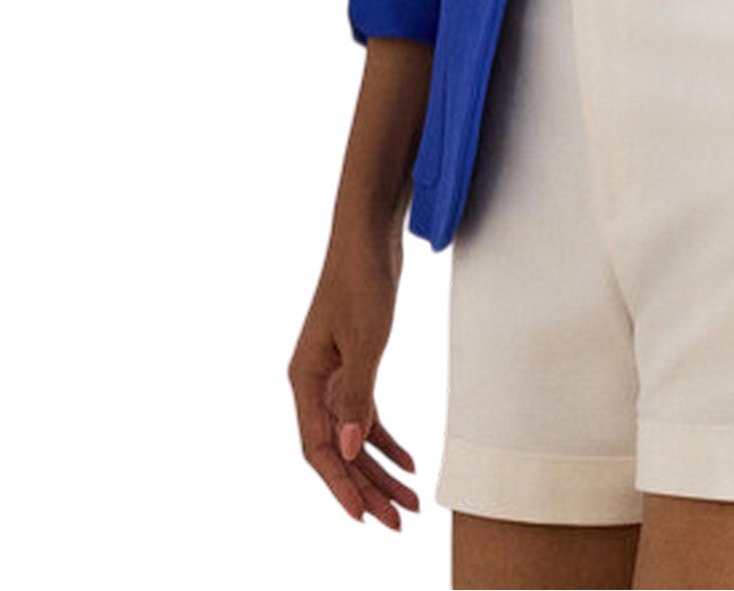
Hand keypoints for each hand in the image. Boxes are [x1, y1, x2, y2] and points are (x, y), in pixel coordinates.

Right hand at [288, 232, 418, 528]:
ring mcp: (332, 374)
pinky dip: (384, 439)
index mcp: (305, 380)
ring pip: (353, 436)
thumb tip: (348, 450)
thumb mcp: (366, 340)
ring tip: (409, 500)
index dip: (341, 486)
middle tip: (399, 520)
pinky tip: (407, 459)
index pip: (318, 449)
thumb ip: (356, 396)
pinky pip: (364, 414)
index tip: (367, 518)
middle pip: (337, 450)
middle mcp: (313, 382)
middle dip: (367, 487)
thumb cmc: (362, 278)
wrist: (368, 233)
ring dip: (378, 468)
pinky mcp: (353, 362)